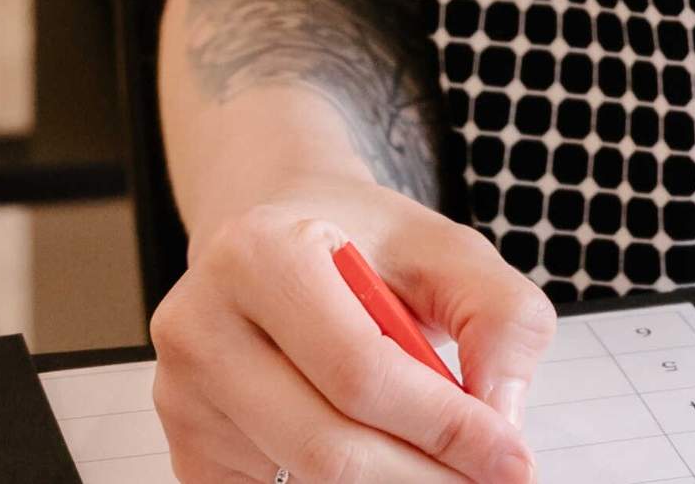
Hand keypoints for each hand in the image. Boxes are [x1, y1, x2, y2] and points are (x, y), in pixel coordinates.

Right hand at [150, 180, 553, 483]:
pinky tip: (379, 456)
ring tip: (437, 455)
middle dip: (425, 477)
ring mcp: (182, 394)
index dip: (446, 428)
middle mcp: (201, 325)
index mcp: (258, 256)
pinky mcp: (187, 446)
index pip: (360, 372)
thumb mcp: (449, 250)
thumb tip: (500, 416)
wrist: (277, 235)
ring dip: (391, 481)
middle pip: (327, 446)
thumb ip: (501, 317)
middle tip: (488, 481)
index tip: (512, 460)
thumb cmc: (362, 243)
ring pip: (306, 479)